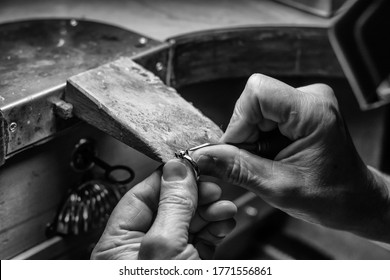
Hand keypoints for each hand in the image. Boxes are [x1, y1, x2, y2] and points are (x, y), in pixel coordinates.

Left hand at [91, 159, 236, 258]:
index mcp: (117, 245)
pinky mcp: (188, 264)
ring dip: (210, 211)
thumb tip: (177, 168)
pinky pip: (201, 238)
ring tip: (223, 206)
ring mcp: (167, 258)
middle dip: (195, 195)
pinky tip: (224, 221)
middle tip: (212, 186)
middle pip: (169, 207)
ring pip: (188, 222)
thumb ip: (172, 205)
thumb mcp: (165, 246)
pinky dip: (216, 228)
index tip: (189, 164)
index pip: (140, 197)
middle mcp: (140, 250)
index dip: (167, 178)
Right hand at [191, 74, 389, 241]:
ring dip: (250, 139)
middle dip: (244, 135)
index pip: (257, 93)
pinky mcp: (298, 110)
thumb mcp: (277, 187)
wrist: (354, 200)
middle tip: (255, 163)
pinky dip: (258, 139)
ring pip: (254, 109)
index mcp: (313, 111)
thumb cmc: (330, 196)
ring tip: (268, 162)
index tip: (236, 152)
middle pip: (253, 101)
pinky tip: (272, 156)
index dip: (238, 123)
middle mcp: (310, 98)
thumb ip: (236, 168)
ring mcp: (305, 102)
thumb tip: (201, 157)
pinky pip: (262, 115)